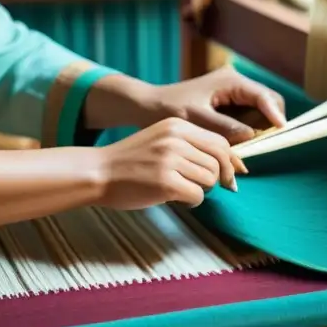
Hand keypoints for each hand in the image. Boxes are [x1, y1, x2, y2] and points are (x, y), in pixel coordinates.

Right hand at [90, 118, 245, 209]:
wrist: (98, 172)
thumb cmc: (131, 161)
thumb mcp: (160, 139)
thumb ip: (189, 145)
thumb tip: (227, 165)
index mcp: (176, 125)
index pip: (220, 142)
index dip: (229, 161)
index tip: (228, 175)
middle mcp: (176, 139)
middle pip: (219, 162)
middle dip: (217, 178)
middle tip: (205, 187)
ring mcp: (170, 160)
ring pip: (210, 179)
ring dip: (201, 190)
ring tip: (182, 190)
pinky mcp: (166, 182)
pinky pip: (197, 195)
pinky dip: (191, 201)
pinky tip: (175, 198)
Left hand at [139, 65, 287, 144]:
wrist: (148, 106)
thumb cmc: (169, 108)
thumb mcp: (197, 119)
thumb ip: (226, 127)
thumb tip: (252, 137)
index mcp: (231, 81)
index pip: (264, 96)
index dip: (275, 115)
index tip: (281, 132)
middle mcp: (236, 84)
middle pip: (267, 103)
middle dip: (267, 125)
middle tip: (259, 147)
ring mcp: (232, 94)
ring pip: (258, 114)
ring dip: (257, 132)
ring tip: (245, 151)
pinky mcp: (227, 105)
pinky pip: (246, 119)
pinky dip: (246, 133)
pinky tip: (237, 148)